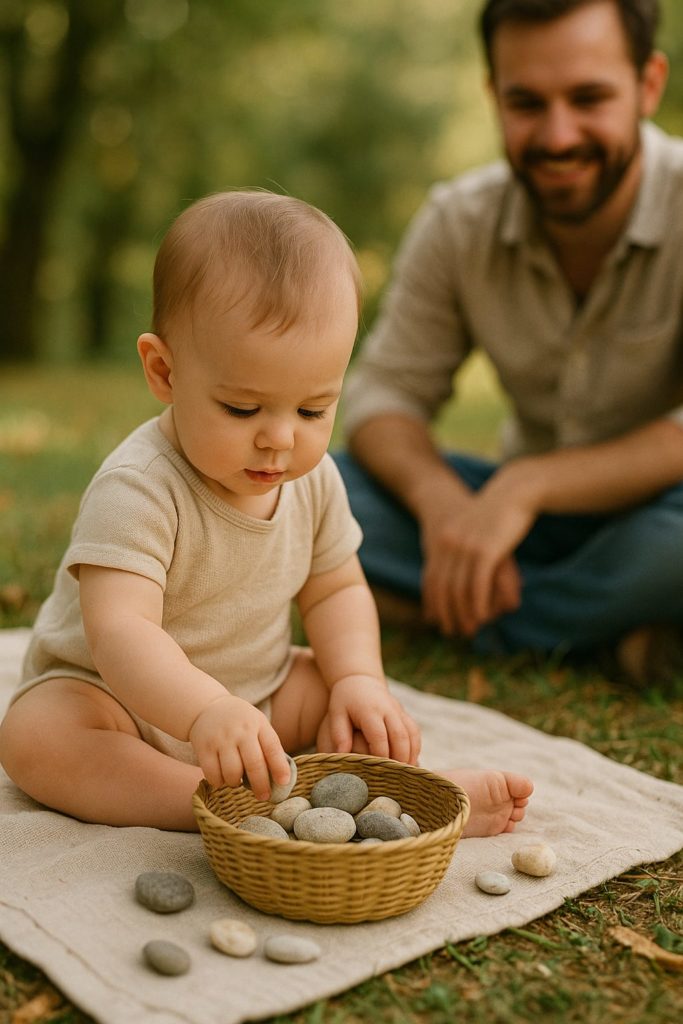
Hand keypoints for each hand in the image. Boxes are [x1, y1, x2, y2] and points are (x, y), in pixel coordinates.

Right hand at [188, 694, 290, 799]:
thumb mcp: (258, 724)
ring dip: (236, 784)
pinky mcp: (204, 747)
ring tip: (237, 781)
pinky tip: (222, 778)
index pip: (272, 748)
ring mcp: (221, 738)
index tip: (284, 783)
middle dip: (261, 785)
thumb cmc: (240, 723)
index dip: (280, 767)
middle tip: (264, 797)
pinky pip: (212, 774)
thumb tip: (280, 779)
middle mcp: (240, 731)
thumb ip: (267, 746)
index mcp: (258, 724)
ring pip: (232, 773)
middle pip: (254, 764)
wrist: (207, 708)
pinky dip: (219, 782)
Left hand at [316, 675, 420, 764]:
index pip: (379, 736)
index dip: (381, 755)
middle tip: (397, 779)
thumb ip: (339, 733)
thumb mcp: (336, 713)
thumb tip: (342, 754)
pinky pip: (414, 730)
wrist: (359, 680)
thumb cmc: (344, 700)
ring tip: (406, 774)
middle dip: (400, 758)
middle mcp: (388, 709)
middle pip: (400, 736)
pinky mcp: (404, 712)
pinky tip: (411, 761)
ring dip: (411, 754)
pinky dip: (415, 746)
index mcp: (370, 710)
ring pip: (411, 734)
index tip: (380, 772)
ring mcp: (398, 710)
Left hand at [421, 472, 534, 635]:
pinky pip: (477, 582)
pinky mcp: (486, 549)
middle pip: (443, 587)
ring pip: (459, 588)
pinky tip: (482, 614)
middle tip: (454, 631)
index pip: (431, 579)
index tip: (436, 622)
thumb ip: (457, 551)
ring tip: (470, 628)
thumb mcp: (466, 531)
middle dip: (448, 613)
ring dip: (464, 612)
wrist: (510, 492)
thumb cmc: (491, 514)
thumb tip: (454, 574)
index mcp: (441, 542)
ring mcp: (466, 547)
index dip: (433, 603)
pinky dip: (478, 602)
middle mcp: (449, 545)